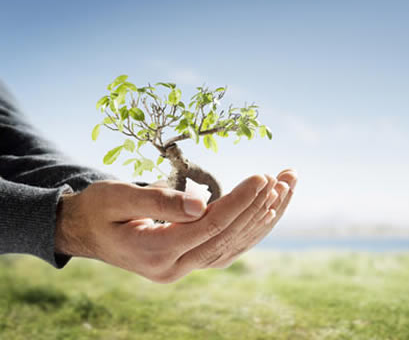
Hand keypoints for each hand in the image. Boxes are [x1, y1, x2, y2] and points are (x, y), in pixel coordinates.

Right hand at [55, 170, 295, 282]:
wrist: (85, 232)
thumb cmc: (97, 209)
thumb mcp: (116, 198)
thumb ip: (158, 202)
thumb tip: (202, 204)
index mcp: (154, 253)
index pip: (209, 227)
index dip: (239, 202)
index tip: (263, 177)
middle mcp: (174, 269)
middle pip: (228, 239)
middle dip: (260, 207)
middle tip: (286, 178)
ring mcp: (183, 269)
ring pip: (234, 246)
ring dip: (263, 217)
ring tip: (287, 187)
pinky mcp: (190, 261)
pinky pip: (228, 247)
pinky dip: (251, 228)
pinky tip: (269, 208)